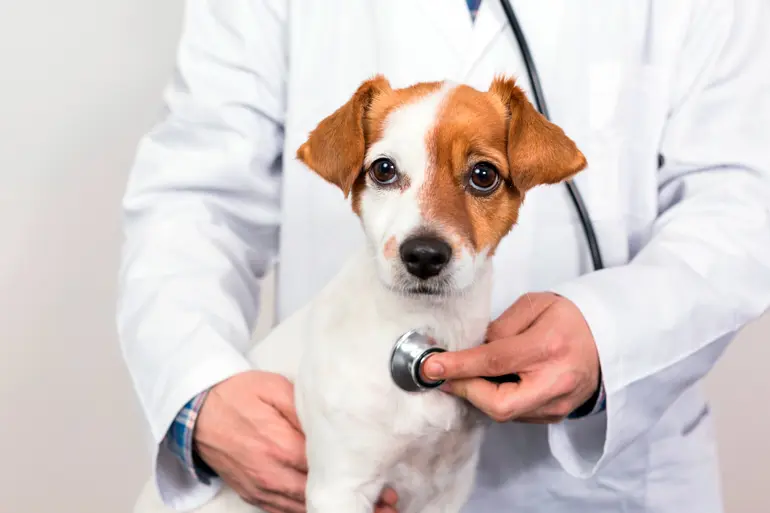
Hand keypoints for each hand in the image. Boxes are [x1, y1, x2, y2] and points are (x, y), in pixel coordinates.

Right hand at [195, 371, 398, 512]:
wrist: (198, 411)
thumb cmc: (239, 395)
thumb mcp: (277, 390)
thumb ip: (308, 412)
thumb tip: (338, 426)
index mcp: (281, 446)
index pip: (328, 472)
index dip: (360, 482)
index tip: (387, 487)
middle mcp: (271, 474)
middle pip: (321, 499)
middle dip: (356, 506)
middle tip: (387, 507)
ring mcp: (261, 488)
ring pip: (304, 510)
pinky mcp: (253, 494)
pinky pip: (285, 511)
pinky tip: (330, 509)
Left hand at [422, 293, 599, 422]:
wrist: (609, 336)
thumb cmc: (569, 317)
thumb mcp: (534, 305)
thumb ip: (500, 327)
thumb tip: (471, 349)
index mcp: (549, 347)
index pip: (495, 362)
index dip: (459, 366)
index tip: (431, 366)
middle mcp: (556, 381)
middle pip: (500, 405)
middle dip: (467, 391)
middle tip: (446, 375)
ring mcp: (558, 403)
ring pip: (506, 413)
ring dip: (480, 396)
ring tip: (468, 374)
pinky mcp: (556, 414)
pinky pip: (517, 414)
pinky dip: (498, 400)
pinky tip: (492, 383)